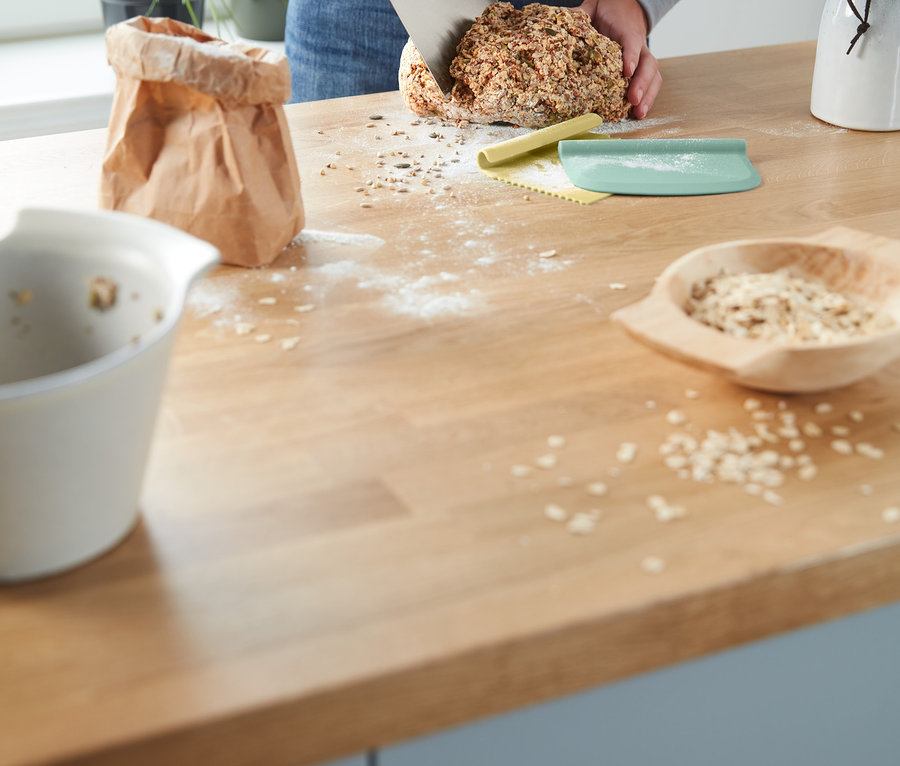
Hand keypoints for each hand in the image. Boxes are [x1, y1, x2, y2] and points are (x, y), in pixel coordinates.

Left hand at [578, 0, 661, 118]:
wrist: (625, 7)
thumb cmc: (608, 11)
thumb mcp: (593, 8)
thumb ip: (582, 15)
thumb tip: (566, 21)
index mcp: (626, 31)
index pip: (632, 43)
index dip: (631, 57)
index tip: (627, 72)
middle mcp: (639, 46)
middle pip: (648, 64)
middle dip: (642, 83)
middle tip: (633, 100)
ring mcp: (642, 58)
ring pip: (653, 76)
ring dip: (648, 96)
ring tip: (639, 113)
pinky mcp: (642, 69)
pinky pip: (650, 83)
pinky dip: (646, 98)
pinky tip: (637, 113)